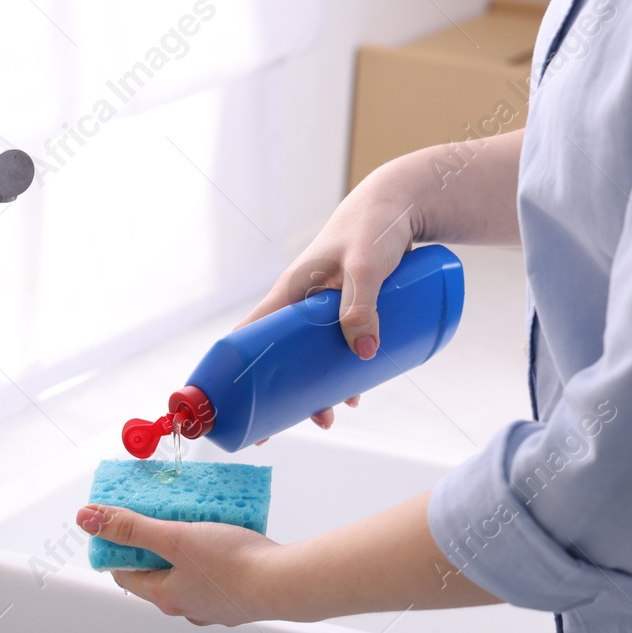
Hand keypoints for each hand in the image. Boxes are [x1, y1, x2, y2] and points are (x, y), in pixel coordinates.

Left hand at [76, 504, 284, 626]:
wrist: (285, 582)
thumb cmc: (233, 564)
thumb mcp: (174, 536)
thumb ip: (132, 527)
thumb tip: (88, 518)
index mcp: (165, 596)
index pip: (126, 575)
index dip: (119, 550)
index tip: (120, 528)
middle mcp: (187, 608)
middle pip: (157, 575)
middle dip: (154, 548)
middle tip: (158, 520)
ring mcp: (214, 607)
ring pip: (188, 577)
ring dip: (185, 554)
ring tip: (193, 526)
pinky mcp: (239, 599)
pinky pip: (216, 578)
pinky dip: (213, 560)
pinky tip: (225, 542)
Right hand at [234, 163, 424, 428]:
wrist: (402, 204)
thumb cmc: (372, 226)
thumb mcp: (365, 267)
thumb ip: (362, 306)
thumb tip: (362, 355)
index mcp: (290, 292)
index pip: (250, 335)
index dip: (235, 370)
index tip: (230, 403)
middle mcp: (301, 304)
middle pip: (280, 357)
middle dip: (279, 393)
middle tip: (279, 428)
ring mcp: (325, 309)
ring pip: (311, 358)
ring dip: (315, 388)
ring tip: (328, 416)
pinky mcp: (348, 310)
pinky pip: (337, 348)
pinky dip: (342, 371)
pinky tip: (354, 391)